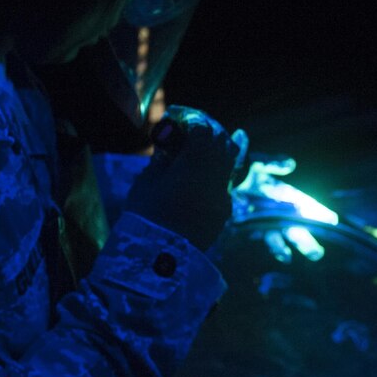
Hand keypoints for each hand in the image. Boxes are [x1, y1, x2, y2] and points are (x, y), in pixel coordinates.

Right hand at [125, 106, 244, 250]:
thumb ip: (162, 159)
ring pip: (230, 161)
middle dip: (207, 130)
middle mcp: (217, 175)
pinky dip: (218, 170)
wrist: (159, 259)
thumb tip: (169, 146)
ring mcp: (224, 194)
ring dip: (217, 149)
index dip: (190, 118)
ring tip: (202, 144)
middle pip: (221, 141)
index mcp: (197, 162)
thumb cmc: (146, 216)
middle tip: (189, 127)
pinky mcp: (223, 212)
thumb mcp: (147, 182)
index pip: (202, 128)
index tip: (176, 116)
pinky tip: (210, 167)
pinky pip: (226, 181)